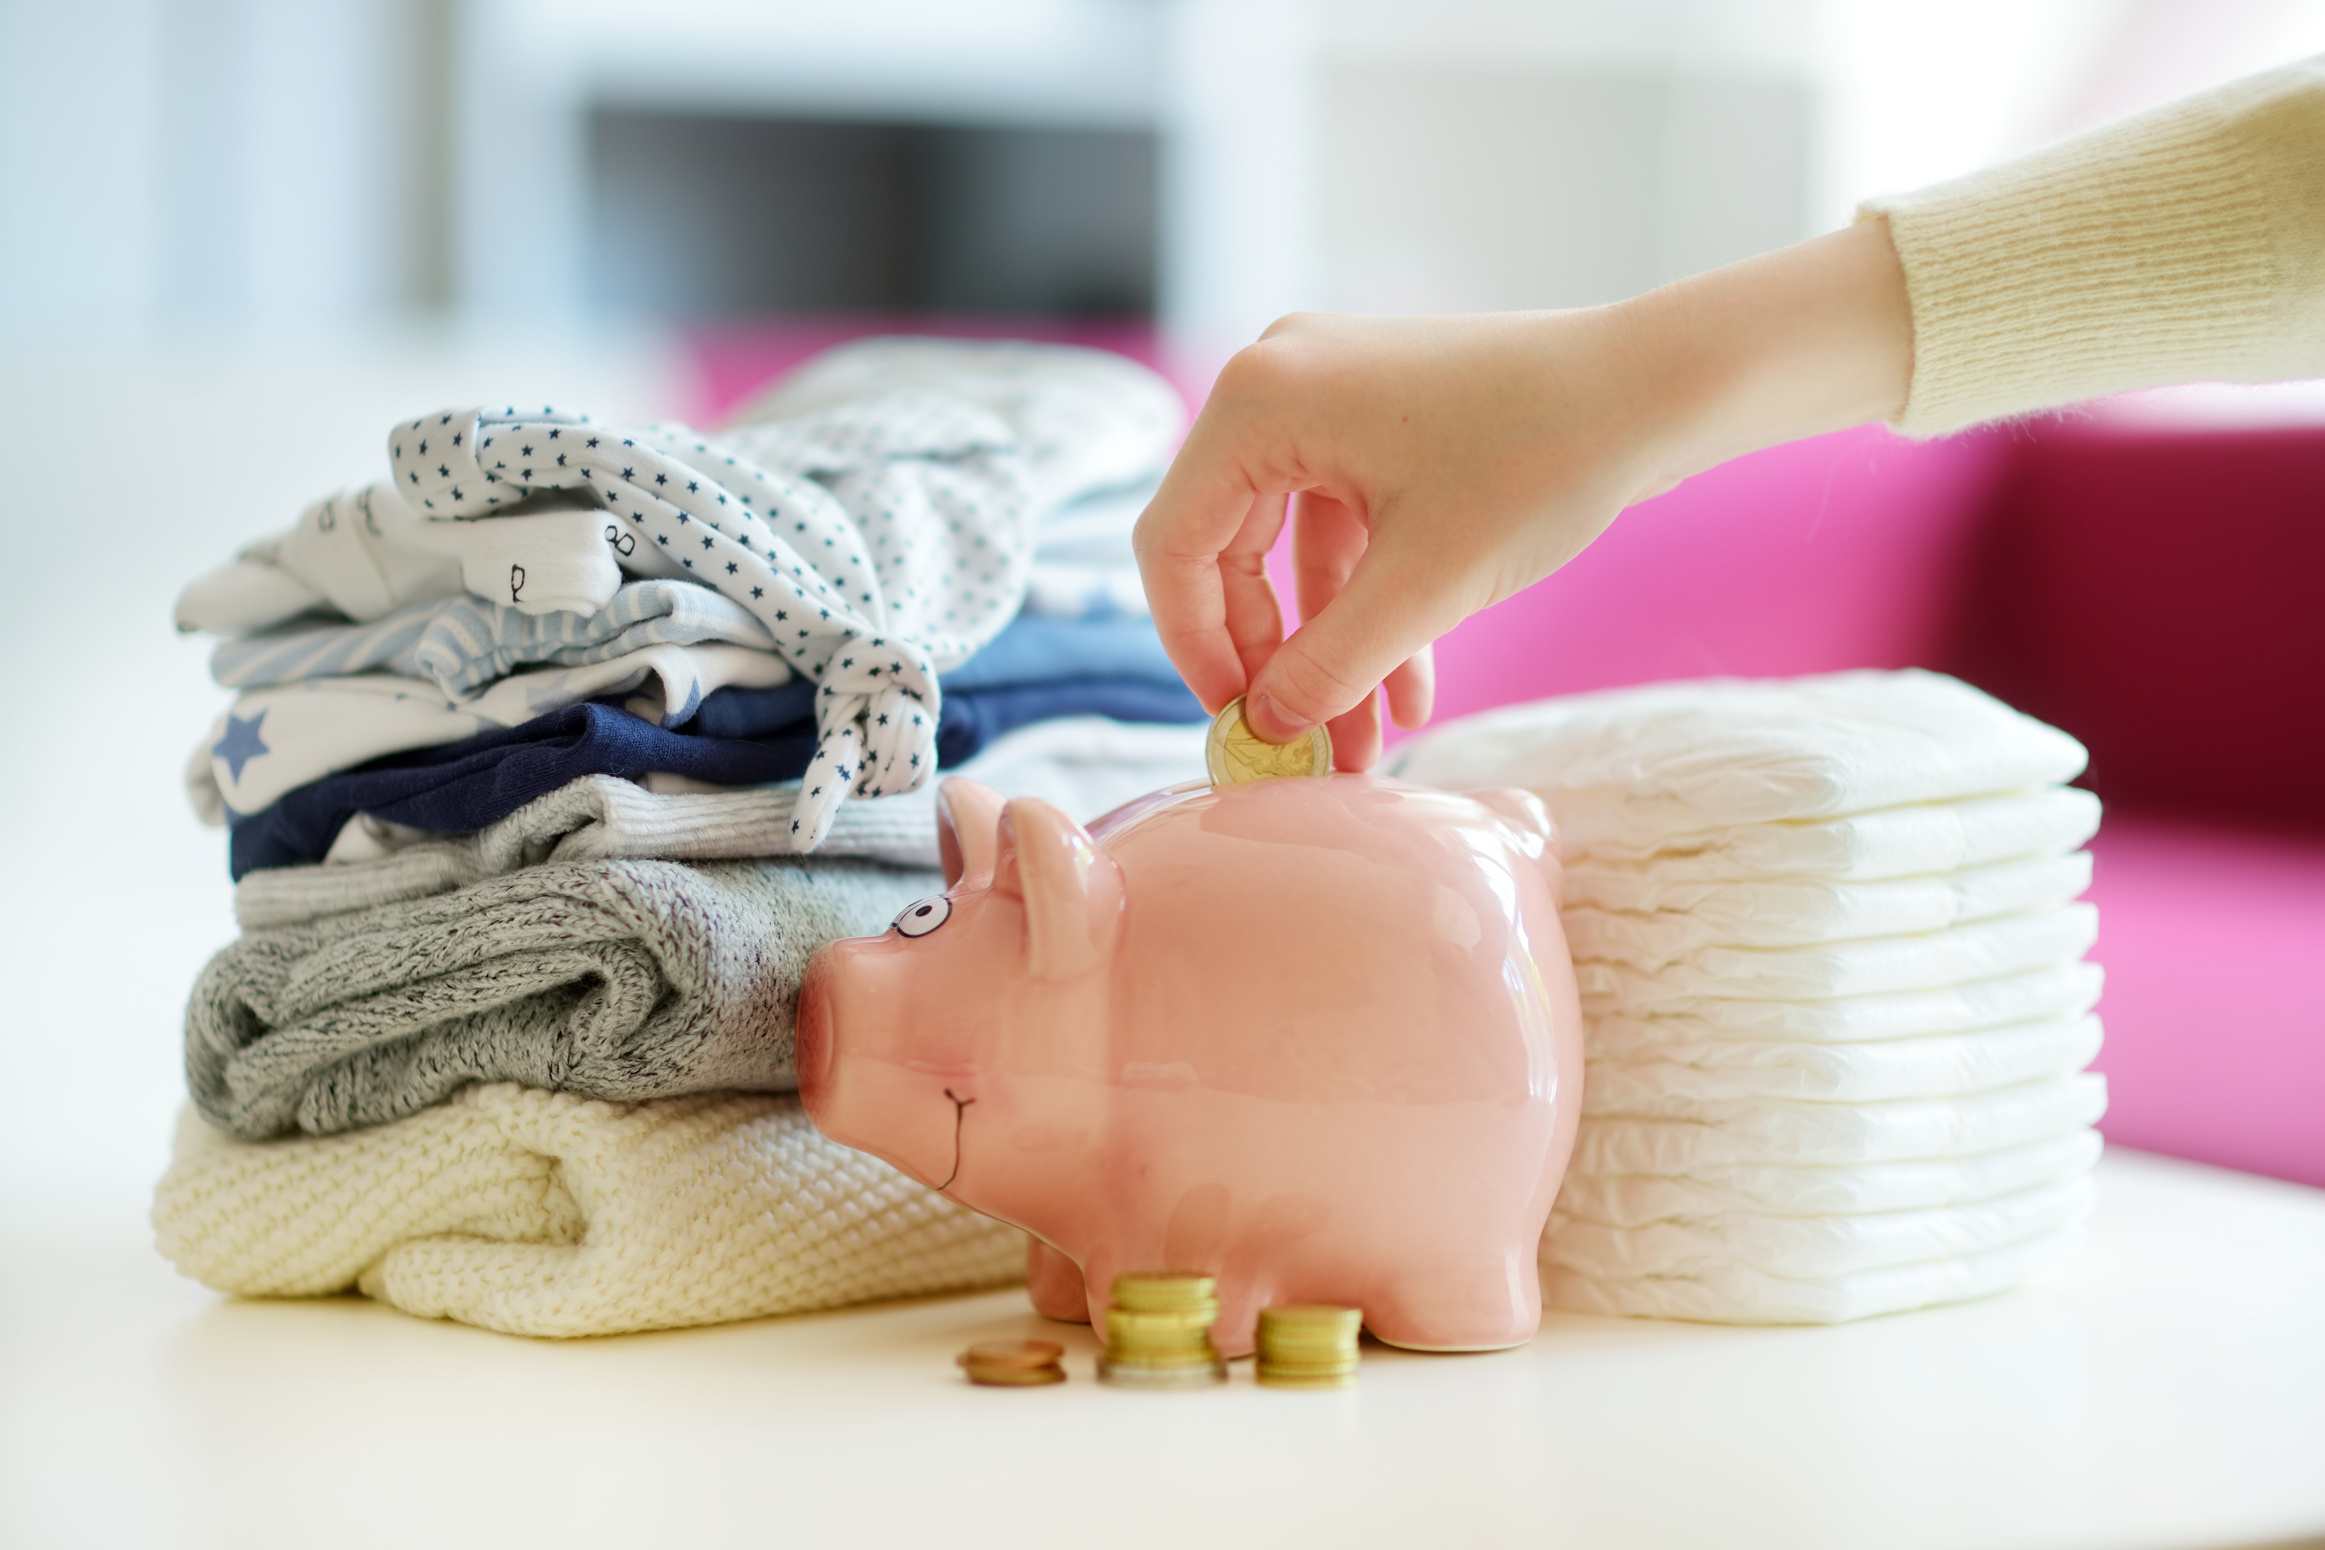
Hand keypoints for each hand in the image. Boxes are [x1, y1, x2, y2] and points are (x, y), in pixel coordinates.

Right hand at [1134, 219, 1912, 767]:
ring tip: (1358, 747)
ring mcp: (1328, 400)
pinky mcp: (1378, 424)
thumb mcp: (1424, 585)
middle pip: (1226, 551)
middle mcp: (1278, 384)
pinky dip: (1370, 608)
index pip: (1173, 544)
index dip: (1195, 646)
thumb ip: (1327, 664)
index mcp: (1259, 399)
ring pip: (1293, 554)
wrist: (1658, 390)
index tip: (1238, 723)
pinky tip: (1407, 695)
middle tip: (1297, 744)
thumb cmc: (1544, 459)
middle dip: (1271, 658)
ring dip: (1327, 648)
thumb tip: (1264, 730)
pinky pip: (1346, 532)